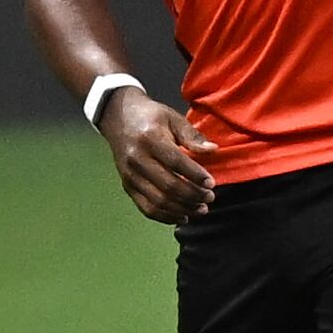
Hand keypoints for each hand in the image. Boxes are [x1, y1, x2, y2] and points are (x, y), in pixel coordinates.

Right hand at [98, 91, 216, 223]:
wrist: (119, 118)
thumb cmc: (151, 117)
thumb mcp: (173, 118)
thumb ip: (192, 136)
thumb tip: (213, 149)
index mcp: (150, 140)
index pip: (176, 163)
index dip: (195, 175)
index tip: (212, 183)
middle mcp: (137, 160)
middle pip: (168, 185)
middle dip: (192, 195)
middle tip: (210, 198)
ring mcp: (129, 176)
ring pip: (157, 201)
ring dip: (182, 208)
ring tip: (201, 209)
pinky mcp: (127, 186)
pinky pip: (145, 207)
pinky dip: (165, 216)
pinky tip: (182, 216)